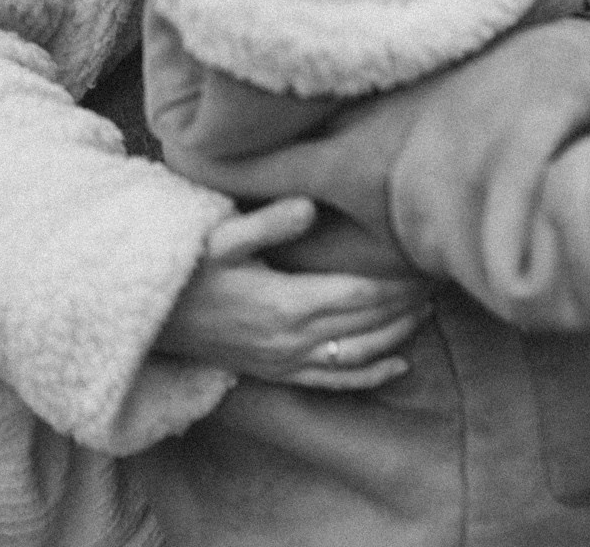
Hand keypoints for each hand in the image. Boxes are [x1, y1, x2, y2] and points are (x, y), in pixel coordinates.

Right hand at [155, 197, 430, 390]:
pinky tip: (400, 366)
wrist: (151, 318)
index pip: (362, 294)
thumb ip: (268, 222)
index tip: (426, 264)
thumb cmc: (188, 269)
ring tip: (427, 309)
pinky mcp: (277, 374)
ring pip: (358, 355)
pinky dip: (370, 377)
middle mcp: (292, 339)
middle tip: (438, 280)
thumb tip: (311, 206)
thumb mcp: (220, 237)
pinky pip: (333, 383)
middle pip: (368, 324)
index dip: (398, 282)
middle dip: (406, 303)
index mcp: (287, 303)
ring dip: (397, 334)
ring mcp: (286, 362)